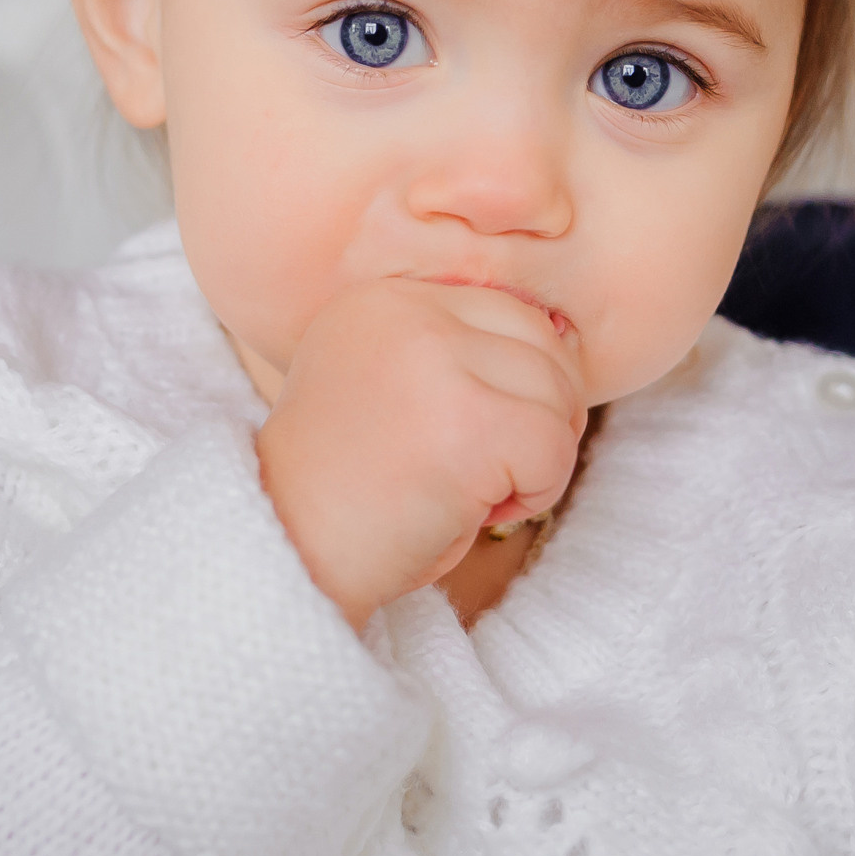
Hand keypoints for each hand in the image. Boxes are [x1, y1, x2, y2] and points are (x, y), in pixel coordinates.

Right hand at [253, 278, 587, 634]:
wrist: (289, 557)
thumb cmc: (350, 494)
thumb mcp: (396, 392)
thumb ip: (458, 353)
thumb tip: (565, 339)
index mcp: (385, 298)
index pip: (507, 312)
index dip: (516, 384)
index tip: (474, 441)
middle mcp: (408, 312)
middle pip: (542, 342)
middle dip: (541, 414)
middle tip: (494, 472)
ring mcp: (438, 360)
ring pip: (558, 394)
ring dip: (540, 457)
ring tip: (481, 494)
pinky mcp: (468, 420)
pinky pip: (553, 447)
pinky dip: (538, 491)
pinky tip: (482, 513)